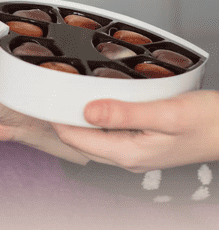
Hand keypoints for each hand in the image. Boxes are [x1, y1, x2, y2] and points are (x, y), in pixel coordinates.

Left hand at [53, 90, 218, 172]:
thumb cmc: (209, 121)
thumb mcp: (167, 113)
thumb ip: (125, 113)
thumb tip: (87, 111)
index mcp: (128, 153)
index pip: (75, 139)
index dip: (56, 117)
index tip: (45, 95)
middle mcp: (127, 157)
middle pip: (80, 140)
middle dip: (63, 117)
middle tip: (52, 90)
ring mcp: (134, 153)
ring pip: (93, 137)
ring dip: (80, 117)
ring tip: (69, 92)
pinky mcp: (142, 144)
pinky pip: (109, 133)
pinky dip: (98, 118)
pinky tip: (99, 100)